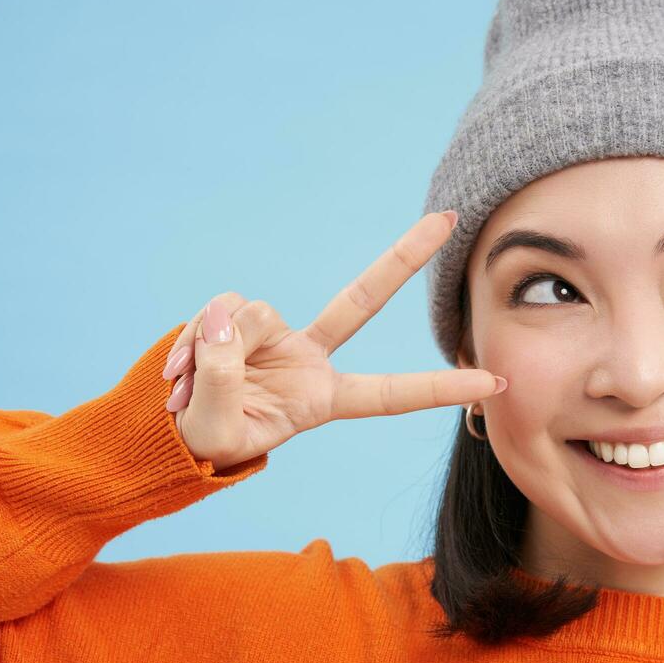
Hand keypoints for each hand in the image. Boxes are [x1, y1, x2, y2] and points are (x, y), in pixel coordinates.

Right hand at [160, 210, 506, 471]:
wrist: (169, 429)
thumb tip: (221, 319)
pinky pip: (219, 310)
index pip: (391, 394)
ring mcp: (274, 333)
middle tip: (447, 219)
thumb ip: (221, 378)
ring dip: (214, 350)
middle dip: (403, 256)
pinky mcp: (235, 317)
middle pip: (361, 299)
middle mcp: (308, 357)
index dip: (440, 388)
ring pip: (254, 313)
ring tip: (187, 388)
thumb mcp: (217, 429)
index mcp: (322, 399)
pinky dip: (193, 339)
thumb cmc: (205, 443)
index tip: (494, 382)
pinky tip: (178, 371)